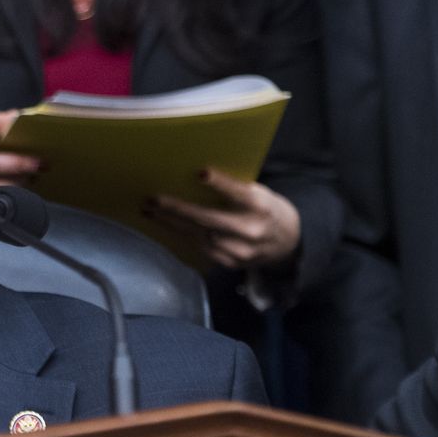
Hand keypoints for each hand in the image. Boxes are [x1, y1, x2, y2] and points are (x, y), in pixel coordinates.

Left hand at [148, 168, 301, 269]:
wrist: (289, 243)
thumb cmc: (266, 209)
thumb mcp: (259, 193)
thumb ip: (234, 189)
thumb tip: (194, 175)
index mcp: (260, 206)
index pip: (238, 193)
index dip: (220, 184)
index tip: (200, 173)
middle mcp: (251, 230)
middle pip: (210, 219)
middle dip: (177, 209)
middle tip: (152, 199)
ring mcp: (240, 251)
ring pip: (199, 235)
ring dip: (171, 223)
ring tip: (149, 211)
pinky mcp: (231, 263)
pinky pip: (201, 247)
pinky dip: (181, 235)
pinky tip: (165, 225)